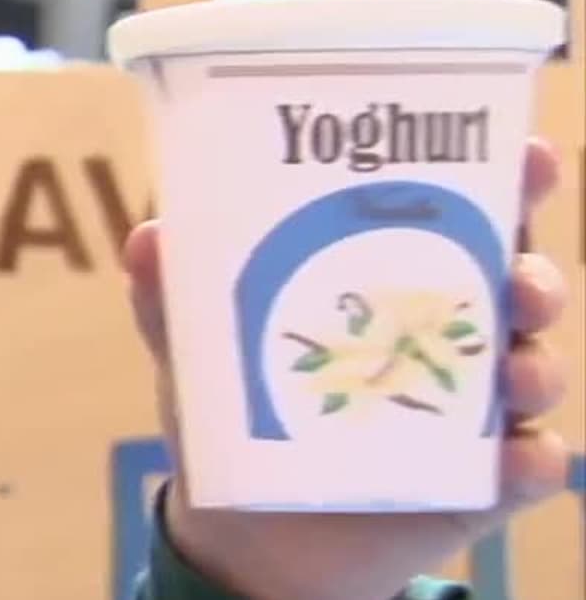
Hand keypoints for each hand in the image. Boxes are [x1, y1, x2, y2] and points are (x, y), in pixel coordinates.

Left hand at [122, 138, 573, 599]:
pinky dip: (531, 463)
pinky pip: (530, 469)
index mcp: (398, 282)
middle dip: (537, 275)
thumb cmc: (236, 415)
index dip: (513, 182)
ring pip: (535, 372)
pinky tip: (514, 461)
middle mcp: (452, 336)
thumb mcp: (199, 352)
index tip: (529, 157)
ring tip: (514, 374)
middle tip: (520, 283)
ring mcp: (476, 412)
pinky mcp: (483, 485)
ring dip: (539, 366)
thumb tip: (149, 237)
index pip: (468, 217)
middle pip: (521, 288)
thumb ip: (172, 298)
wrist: (245, 531)